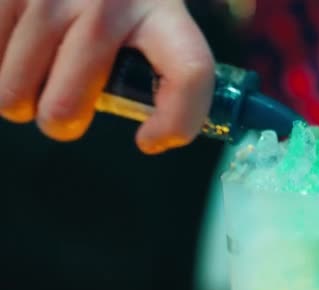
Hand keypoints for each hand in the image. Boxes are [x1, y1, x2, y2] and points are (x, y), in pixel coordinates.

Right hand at [0, 0, 213, 153]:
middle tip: (66, 109)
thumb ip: (168, 57)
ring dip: (23, 99)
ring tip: (38, 77)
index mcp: (161, 8)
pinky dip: (0, 70)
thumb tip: (155, 134)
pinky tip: (18, 54)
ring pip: (13, 94)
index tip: (150, 139)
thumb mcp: (157, 7)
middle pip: (67, 106)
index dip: (176, 122)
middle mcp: (107, 1)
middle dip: (62, 122)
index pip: (190, 71)